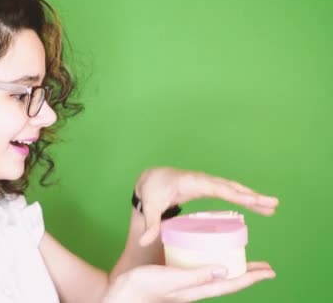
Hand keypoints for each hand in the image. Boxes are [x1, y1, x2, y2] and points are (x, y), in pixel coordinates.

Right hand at [102, 262, 275, 302]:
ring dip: (234, 270)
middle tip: (265, 267)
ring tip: (245, 262)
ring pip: (217, 277)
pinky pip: (203, 272)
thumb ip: (194, 275)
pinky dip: (214, 265)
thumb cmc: (141, 288)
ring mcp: (186, 286)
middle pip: (228, 282)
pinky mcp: (177, 280)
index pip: (230, 284)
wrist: (120, 294)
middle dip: (247, 275)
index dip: (251, 278)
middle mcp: (194, 289)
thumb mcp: (169, 279)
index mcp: (196, 290)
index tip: (269, 271)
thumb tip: (224, 271)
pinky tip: (211, 258)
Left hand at [135, 167, 278, 245]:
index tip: (252, 199)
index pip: (217, 188)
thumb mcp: (150, 206)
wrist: (151, 177)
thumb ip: (150, 224)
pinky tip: (257, 205)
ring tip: (273, 206)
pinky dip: (244, 197)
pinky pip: (230, 192)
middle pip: (231, 187)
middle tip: (273, 204)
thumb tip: (145, 242)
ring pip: (234, 188)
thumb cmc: (152, 189)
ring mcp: (207, 183)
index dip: (235, 194)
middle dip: (251, 195)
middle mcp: (203, 180)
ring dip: (252, 197)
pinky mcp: (209, 187)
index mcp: (192, 182)